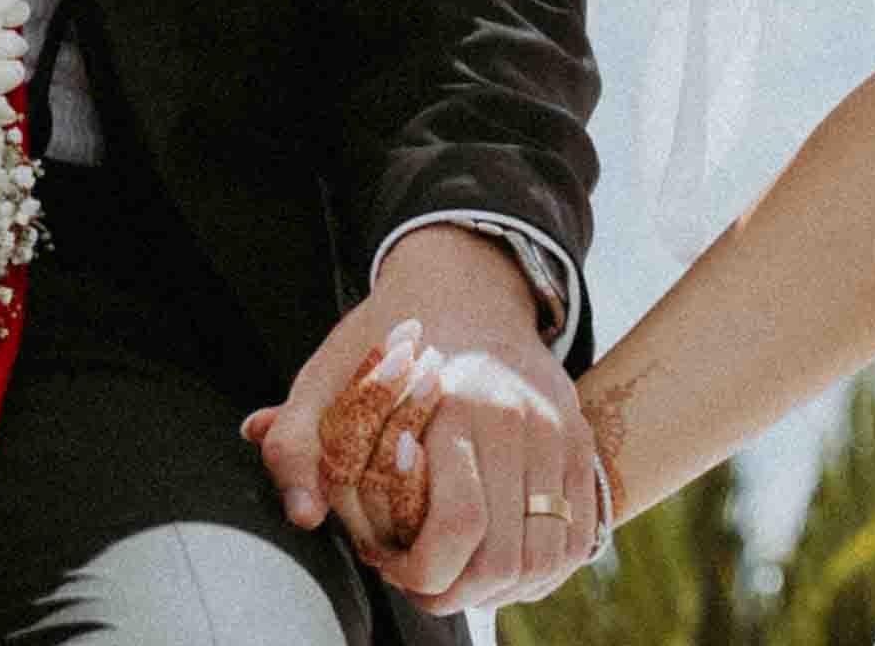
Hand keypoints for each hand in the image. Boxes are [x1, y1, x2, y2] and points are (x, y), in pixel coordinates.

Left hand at [248, 237, 605, 614]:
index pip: (457, 523)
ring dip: (500, 591)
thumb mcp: (326, 378)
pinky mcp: (578, 441)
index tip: (390, 568)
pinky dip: (540, 571)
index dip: (423, 571)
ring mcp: (557, 430)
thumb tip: (303, 516)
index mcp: (454, 401)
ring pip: (546, 557)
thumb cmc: (385, 340)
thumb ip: (296, 444)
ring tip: (457, 578)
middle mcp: (516, 416)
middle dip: (457, 593)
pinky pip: (576, 537)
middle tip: (420, 584)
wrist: (466, 281)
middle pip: (505, 556)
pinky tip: (495, 566)